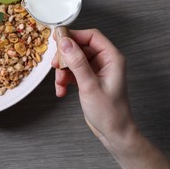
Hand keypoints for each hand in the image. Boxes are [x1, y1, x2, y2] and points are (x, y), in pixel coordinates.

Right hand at [52, 29, 169, 168]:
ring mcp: (96, 70)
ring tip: (60, 83)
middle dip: (65, 57)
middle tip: (55, 66)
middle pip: (79, 47)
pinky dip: (65, 79)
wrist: (113, 132)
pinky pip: (73, 72)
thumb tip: (65, 42)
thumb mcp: (89, 85)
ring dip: (63, 71)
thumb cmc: (109, 112)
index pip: (91, 36)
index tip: (58, 40)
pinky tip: (62, 90)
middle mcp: (105, 61)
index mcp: (111, 58)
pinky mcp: (89, 79)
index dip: (74, 36)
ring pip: (73, 60)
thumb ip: (77, 62)